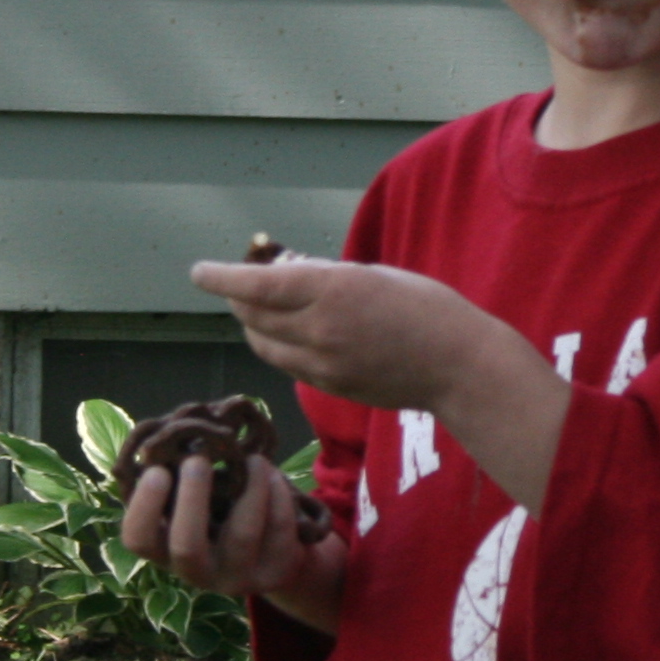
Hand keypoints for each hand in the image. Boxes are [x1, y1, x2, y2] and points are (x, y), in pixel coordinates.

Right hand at [121, 450, 345, 635]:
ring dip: (250, 490)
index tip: (158, 469)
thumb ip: (180, 478)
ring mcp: (238, 576)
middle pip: (187, 546)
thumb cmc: (218, 515)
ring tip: (254, 459)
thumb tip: (177, 433)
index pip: (139, 540)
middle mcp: (198, 572)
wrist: (267, 553)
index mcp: (166, 551)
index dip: (144, 506)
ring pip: (243, 535)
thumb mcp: (193, 502)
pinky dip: (278, 497)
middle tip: (197, 459)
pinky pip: (279, 531)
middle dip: (191, 499)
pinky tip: (272, 475)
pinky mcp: (275, 571)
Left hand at [190, 257, 510, 410]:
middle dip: (237, 298)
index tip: (198, 272)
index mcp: (332, 292)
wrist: (460, 367)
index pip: (257, 285)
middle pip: (253, 316)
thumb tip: (285, 272)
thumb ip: (325, 276)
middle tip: (236, 282)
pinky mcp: (331, 388)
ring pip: (265, 346)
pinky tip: (291, 333)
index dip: (221, 277)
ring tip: (259, 307)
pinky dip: (279, 346)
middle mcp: (320, 331)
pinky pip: (289, 365)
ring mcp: (324, 366)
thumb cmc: (428, 308)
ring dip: (254, 325)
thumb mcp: (374, 275)